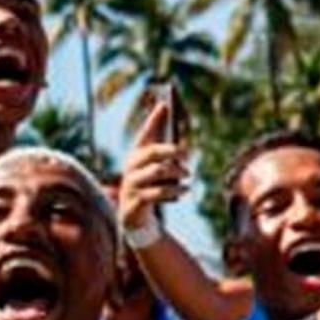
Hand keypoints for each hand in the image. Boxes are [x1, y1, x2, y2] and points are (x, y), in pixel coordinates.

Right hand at [120, 97, 189, 230]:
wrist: (133, 215)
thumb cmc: (151, 185)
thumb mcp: (159, 168)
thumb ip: (167, 151)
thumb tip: (180, 135)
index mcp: (137, 154)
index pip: (145, 134)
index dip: (154, 119)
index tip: (165, 103)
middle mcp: (131, 166)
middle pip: (152, 151)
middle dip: (171, 150)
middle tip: (187, 152)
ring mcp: (131, 184)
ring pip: (157, 172)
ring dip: (176, 173)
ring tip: (188, 176)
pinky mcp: (135, 201)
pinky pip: (157, 194)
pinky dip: (174, 192)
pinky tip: (183, 192)